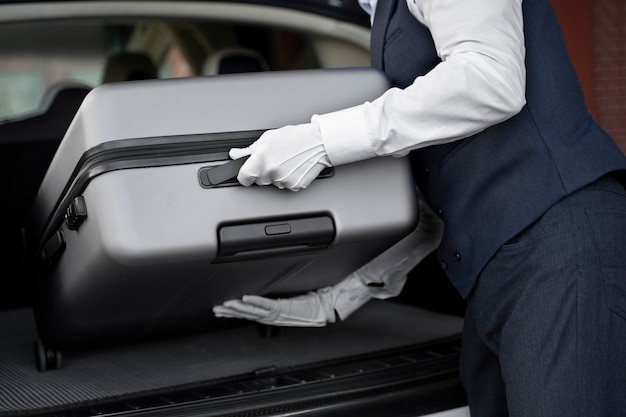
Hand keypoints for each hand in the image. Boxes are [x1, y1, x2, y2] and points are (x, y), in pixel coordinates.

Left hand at [213, 199, 443, 326]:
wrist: (416, 230)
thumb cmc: (407, 246)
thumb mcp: (396, 265)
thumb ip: (386, 277)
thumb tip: (376, 286)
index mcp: (344, 297)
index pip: (299, 312)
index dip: (269, 310)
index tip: (246, 302)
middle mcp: (333, 297)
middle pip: (283, 313)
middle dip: (251, 311)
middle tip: (224, 306)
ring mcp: (328, 290)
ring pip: (283, 308)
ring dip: (254, 308)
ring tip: (230, 306)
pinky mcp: (325, 281)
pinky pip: (291, 296)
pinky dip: (268, 300)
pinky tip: (253, 299)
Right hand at [213, 292, 335, 326]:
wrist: (320, 311)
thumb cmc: (306, 307)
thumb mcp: (286, 305)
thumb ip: (275, 303)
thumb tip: (264, 297)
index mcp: (269, 315)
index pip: (246, 314)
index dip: (232, 313)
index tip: (219, 311)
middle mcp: (270, 316)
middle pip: (245, 314)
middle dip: (229, 312)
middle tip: (215, 310)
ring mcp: (275, 313)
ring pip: (252, 311)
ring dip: (237, 308)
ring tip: (224, 306)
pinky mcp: (281, 308)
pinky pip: (265, 304)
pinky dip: (254, 301)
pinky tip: (244, 298)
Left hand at [229, 121, 331, 190]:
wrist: (319, 142)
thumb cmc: (296, 137)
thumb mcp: (269, 137)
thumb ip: (250, 149)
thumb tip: (235, 154)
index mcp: (261, 157)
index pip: (243, 177)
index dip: (244, 175)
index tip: (247, 174)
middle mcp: (271, 170)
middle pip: (258, 180)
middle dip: (263, 172)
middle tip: (274, 159)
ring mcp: (283, 180)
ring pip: (273, 183)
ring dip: (276, 175)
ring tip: (286, 161)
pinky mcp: (294, 185)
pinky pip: (285, 186)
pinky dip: (288, 179)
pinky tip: (293, 167)